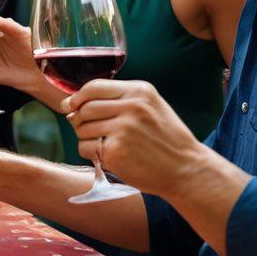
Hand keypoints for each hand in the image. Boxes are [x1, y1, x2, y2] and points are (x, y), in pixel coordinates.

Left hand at [61, 79, 201, 196]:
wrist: (186, 168)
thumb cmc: (166, 138)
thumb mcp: (151, 106)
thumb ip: (118, 100)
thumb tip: (71, 103)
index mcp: (139, 91)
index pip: (94, 87)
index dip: (77, 96)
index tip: (70, 105)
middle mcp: (131, 107)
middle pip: (85, 108)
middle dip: (79, 119)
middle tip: (87, 129)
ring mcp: (123, 129)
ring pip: (82, 128)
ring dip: (85, 137)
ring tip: (103, 144)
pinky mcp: (116, 152)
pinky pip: (86, 148)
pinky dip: (90, 153)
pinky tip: (107, 156)